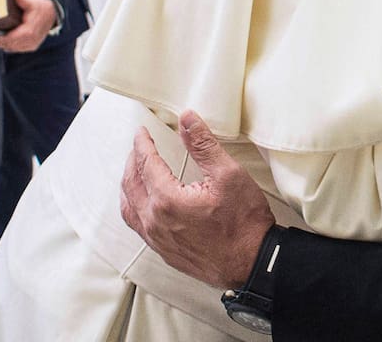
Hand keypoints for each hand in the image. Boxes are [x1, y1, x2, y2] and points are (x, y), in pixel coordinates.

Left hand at [0, 0, 56, 52]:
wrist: (53, 13)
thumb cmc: (41, 7)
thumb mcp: (33, 2)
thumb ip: (23, 0)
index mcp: (28, 31)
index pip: (8, 38)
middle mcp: (30, 40)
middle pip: (7, 44)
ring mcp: (31, 44)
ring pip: (11, 48)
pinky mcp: (32, 46)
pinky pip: (17, 49)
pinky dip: (8, 46)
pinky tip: (0, 43)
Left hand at [120, 110, 275, 288]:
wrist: (253, 263)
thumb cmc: (244, 222)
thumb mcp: (228, 175)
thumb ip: (203, 145)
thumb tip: (187, 119)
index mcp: (167, 200)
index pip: (146, 163)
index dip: (143, 144)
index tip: (142, 132)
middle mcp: (155, 221)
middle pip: (132, 184)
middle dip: (133, 161)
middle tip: (138, 147)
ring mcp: (158, 240)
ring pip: (129, 207)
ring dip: (129, 185)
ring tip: (134, 171)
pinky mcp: (164, 251)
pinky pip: (137, 226)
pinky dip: (134, 207)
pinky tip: (143, 203)